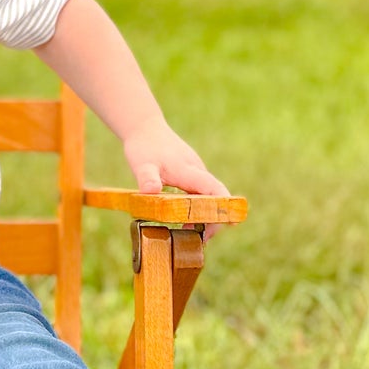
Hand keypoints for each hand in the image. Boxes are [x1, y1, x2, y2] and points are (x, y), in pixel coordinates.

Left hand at [121, 121, 233, 238]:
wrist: (144, 128)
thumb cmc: (143, 145)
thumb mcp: (141, 163)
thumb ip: (147, 177)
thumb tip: (151, 191)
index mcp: (189, 171)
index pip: (214, 189)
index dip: (223, 207)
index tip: (228, 224)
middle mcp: (197, 172)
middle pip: (215, 197)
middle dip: (214, 219)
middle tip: (201, 240)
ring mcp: (195, 173)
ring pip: (208, 196)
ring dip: (205, 215)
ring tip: (191, 234)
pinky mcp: (190, 175)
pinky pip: (200, 194)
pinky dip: (198, 208)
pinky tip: (186, 221)